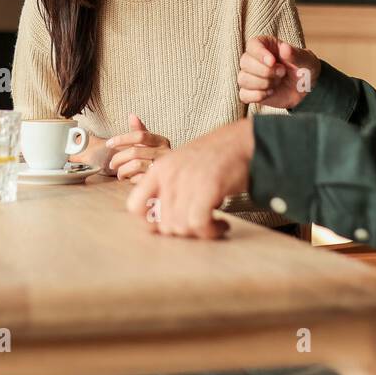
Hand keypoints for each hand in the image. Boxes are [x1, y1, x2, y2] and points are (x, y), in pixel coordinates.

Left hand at [107, 114, 171, 180]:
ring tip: (119, 173)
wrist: (174, 175)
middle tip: (112, 164)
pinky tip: (130, 178)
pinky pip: (140, 178)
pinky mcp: (159, 181)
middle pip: (134, 152)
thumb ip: (139, 130)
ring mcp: (162, 167)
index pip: (139, 135)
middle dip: (118, 158)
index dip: (122, 139)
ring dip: (123, 170)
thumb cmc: (155, 156)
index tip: (108, 144)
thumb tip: (132, 115)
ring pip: (135, 165)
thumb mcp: (149, 143)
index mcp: (161, 141)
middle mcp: (164, 152)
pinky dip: (131, 179)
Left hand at [126, 119, 253, 238]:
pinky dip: (211, 231)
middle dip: (182, 230)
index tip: (167, 224)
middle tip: (199, 225)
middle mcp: (169, 175)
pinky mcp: (207, 187)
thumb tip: (159, 226)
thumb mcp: (181, 167)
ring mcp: (187, 180)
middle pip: (162, 223)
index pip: (135, 206)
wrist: (240, 142)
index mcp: (158, 170)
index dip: (149, 222)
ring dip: (199, 233)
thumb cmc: (213, 159)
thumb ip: (167, 190)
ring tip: (214, 225)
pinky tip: (221, 225)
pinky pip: (199, 224)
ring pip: (181, 226)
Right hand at [237, 37, 319, 109]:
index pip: (252, 45)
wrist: (306, 89)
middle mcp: (255, 59)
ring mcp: (251, 76)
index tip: (273, 62)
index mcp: (266, 45)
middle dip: (265, 71)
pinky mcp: (251, 92)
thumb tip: (285, 48)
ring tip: (277, 83)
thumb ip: (296, 54)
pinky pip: (244, 95)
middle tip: (282, 73)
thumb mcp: (306, 60)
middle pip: (245, 62)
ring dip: (262, 83)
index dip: (260, 54)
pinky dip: (257, 95)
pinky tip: (271, 92)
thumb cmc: (305, 69)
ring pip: (243, 79)